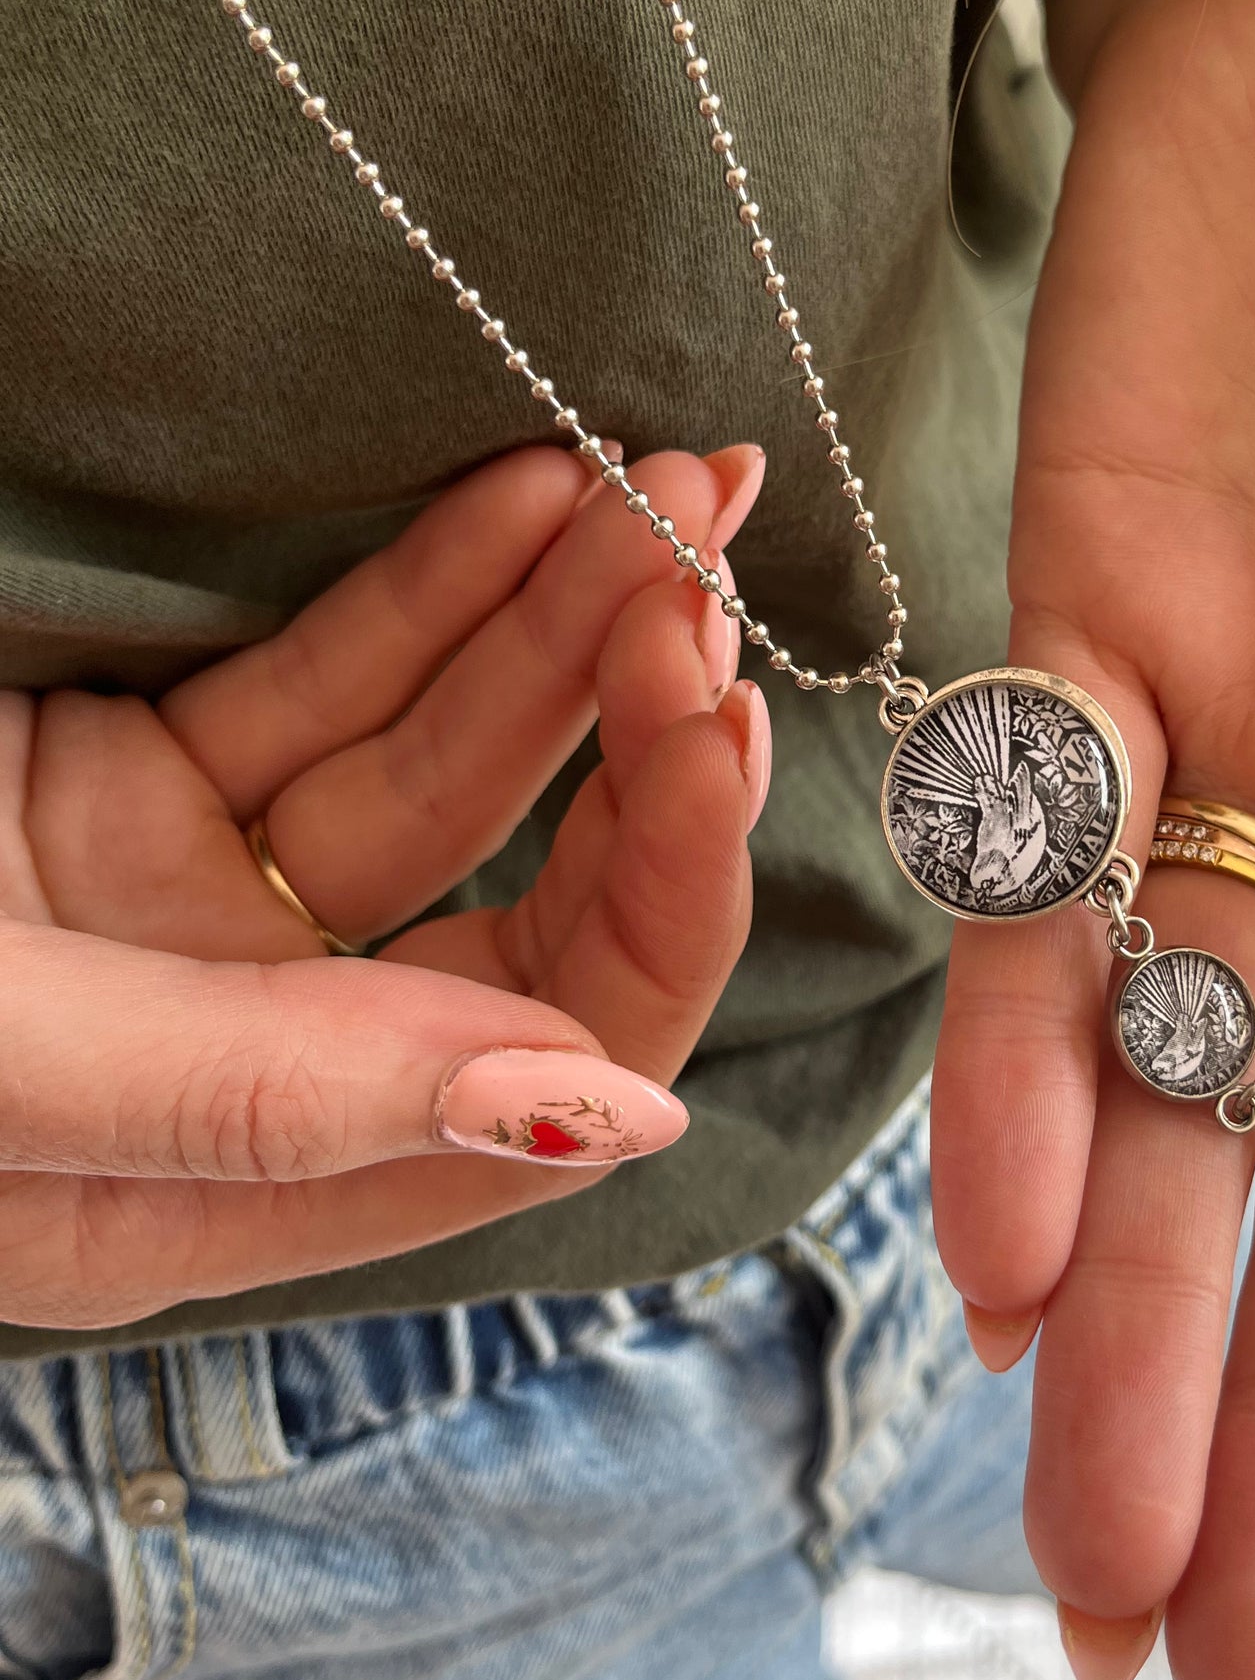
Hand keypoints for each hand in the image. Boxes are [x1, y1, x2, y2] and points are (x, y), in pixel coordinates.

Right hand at [0, 437, 768, 1329]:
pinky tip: (524, 496)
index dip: (651, 913)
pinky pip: (316, 685)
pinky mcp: (117, 786)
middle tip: (705, 567)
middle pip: (509, 909)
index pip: (532, 1085)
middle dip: (626, 741)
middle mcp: (234, 1065)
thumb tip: (608, 1115)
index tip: (713, 742)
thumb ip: (280, 1104)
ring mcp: (181, 915)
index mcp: (218, 1193)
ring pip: (431, 772)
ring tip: (654, 487)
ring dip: (550, 627)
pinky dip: (421, 590)